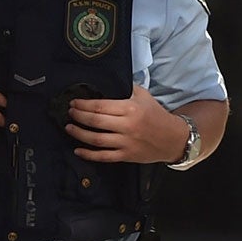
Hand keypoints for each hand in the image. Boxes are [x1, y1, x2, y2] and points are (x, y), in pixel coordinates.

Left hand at [66, 86, 188, 162]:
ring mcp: (126, 142)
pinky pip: (103, 156)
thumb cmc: (156, 114)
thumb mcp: (144, 96)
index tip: (74, 103)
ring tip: (69, 128)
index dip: (84, 105)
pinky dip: (88, 154)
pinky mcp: (126, 155)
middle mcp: (127, 126)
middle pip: (95, 121)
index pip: (101, 106)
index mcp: (130, 109)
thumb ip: (126, 89)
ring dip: (79, 134)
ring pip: (96, 139)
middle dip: (79, 116)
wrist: (172, 138)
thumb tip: (106, 83)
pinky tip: (77, 150)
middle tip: (70, 113)